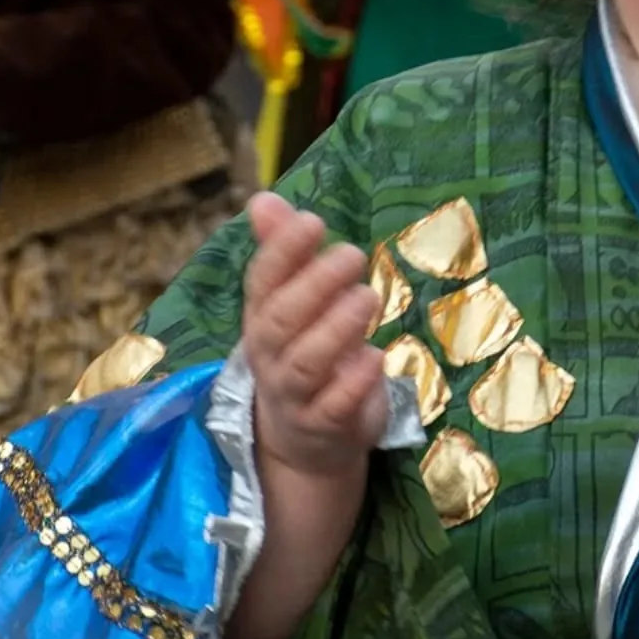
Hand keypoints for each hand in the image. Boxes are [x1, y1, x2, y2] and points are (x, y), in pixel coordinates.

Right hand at [242, 191, 387, 478]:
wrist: (305, 439)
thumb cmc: (304, 350)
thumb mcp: (293, 301)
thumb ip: (284, 250)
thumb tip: (263, 199)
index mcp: (263, 317)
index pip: (262, 281)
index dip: (283, 250)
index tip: (313, 221)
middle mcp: (272, 354)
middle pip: (281, 320)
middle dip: (314, 285)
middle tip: (352, 255)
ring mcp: (296, 393)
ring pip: (306, 362)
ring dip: (337, 329)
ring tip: (367, 297)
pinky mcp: (327, 423)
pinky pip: (334, 406)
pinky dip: (354, 382)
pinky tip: (376, 357)